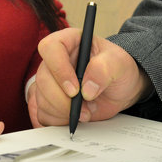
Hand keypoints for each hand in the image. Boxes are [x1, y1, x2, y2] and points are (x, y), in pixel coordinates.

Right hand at [33, 29, 151, 126]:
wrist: (120, 89)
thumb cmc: (119, 69)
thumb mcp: (120, 63)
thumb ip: (105, 69)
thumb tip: (87, 89)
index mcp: (70, 41)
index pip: (50, 48)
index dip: (59, 69)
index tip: (75, 89)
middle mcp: (56, 60)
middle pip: (43, 79)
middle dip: (63, 100)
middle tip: (84, 108)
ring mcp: (50, 80)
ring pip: (41, 99)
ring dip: (64, 112)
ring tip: (87, 110)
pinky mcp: (49, 100)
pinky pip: (44, 114)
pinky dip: (60, 120)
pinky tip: (77, 116)